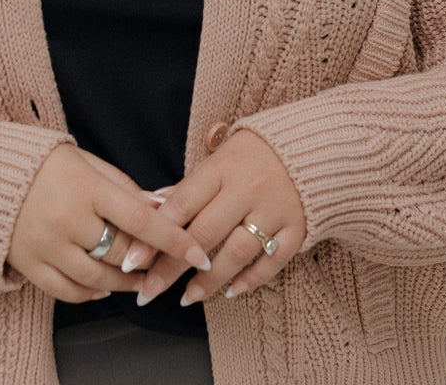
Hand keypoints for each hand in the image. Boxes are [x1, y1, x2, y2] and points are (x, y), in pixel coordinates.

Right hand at [7, 144, 209, 302]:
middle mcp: (67, 219)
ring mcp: (46, 245)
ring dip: (124, 284)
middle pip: (121, 253)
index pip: (141, 219)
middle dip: (147, 261)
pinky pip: (68, 291)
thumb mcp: (85, 160)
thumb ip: (123, 185)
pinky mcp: (29, 264)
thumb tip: (162, 205)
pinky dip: (90, 294)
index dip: (174, 239)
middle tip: (164, 263)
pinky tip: (102, 287)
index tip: (198, 252)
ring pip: (98, 279)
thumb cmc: (41, 162)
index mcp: (86, 187)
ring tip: (138, 279)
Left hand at [132, 130, 305, 305]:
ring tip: (187, 298)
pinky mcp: (297, 228)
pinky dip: (252, 279)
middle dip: (173, 266)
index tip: (133, 260)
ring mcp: (274, 210)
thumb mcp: (218, 159)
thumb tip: (151, 206)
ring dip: (209, 280)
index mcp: (222, 168)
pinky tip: (230, 292)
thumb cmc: (253, 155)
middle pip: (204, 233)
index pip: (183, 204)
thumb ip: (188, 186)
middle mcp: (248, 188)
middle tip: (149, 290)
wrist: (312, 147)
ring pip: (237, 252)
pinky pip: (273, 261)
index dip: (155, 233)